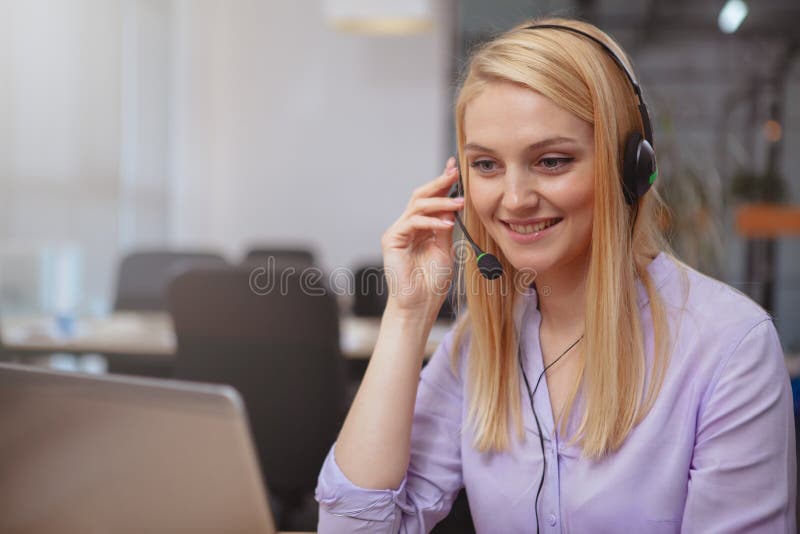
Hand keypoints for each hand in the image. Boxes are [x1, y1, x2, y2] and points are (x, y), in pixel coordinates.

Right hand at [380, 157, 463, 317]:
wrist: (419, 306)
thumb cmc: (431, 284)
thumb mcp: (445, 249)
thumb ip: (445, 227)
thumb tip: (452, 204)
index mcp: (421, 228)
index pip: (431, 200)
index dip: (442, 184)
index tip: (456, 169)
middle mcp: (407, 226)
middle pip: (421, 196)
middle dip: (439, 183)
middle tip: (455, 173)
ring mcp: (398, 232)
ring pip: (417, 205)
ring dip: (440, 202)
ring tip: (459, 203)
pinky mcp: (391, 239)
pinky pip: (412, 222)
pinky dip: (431, 221)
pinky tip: (446, 224)